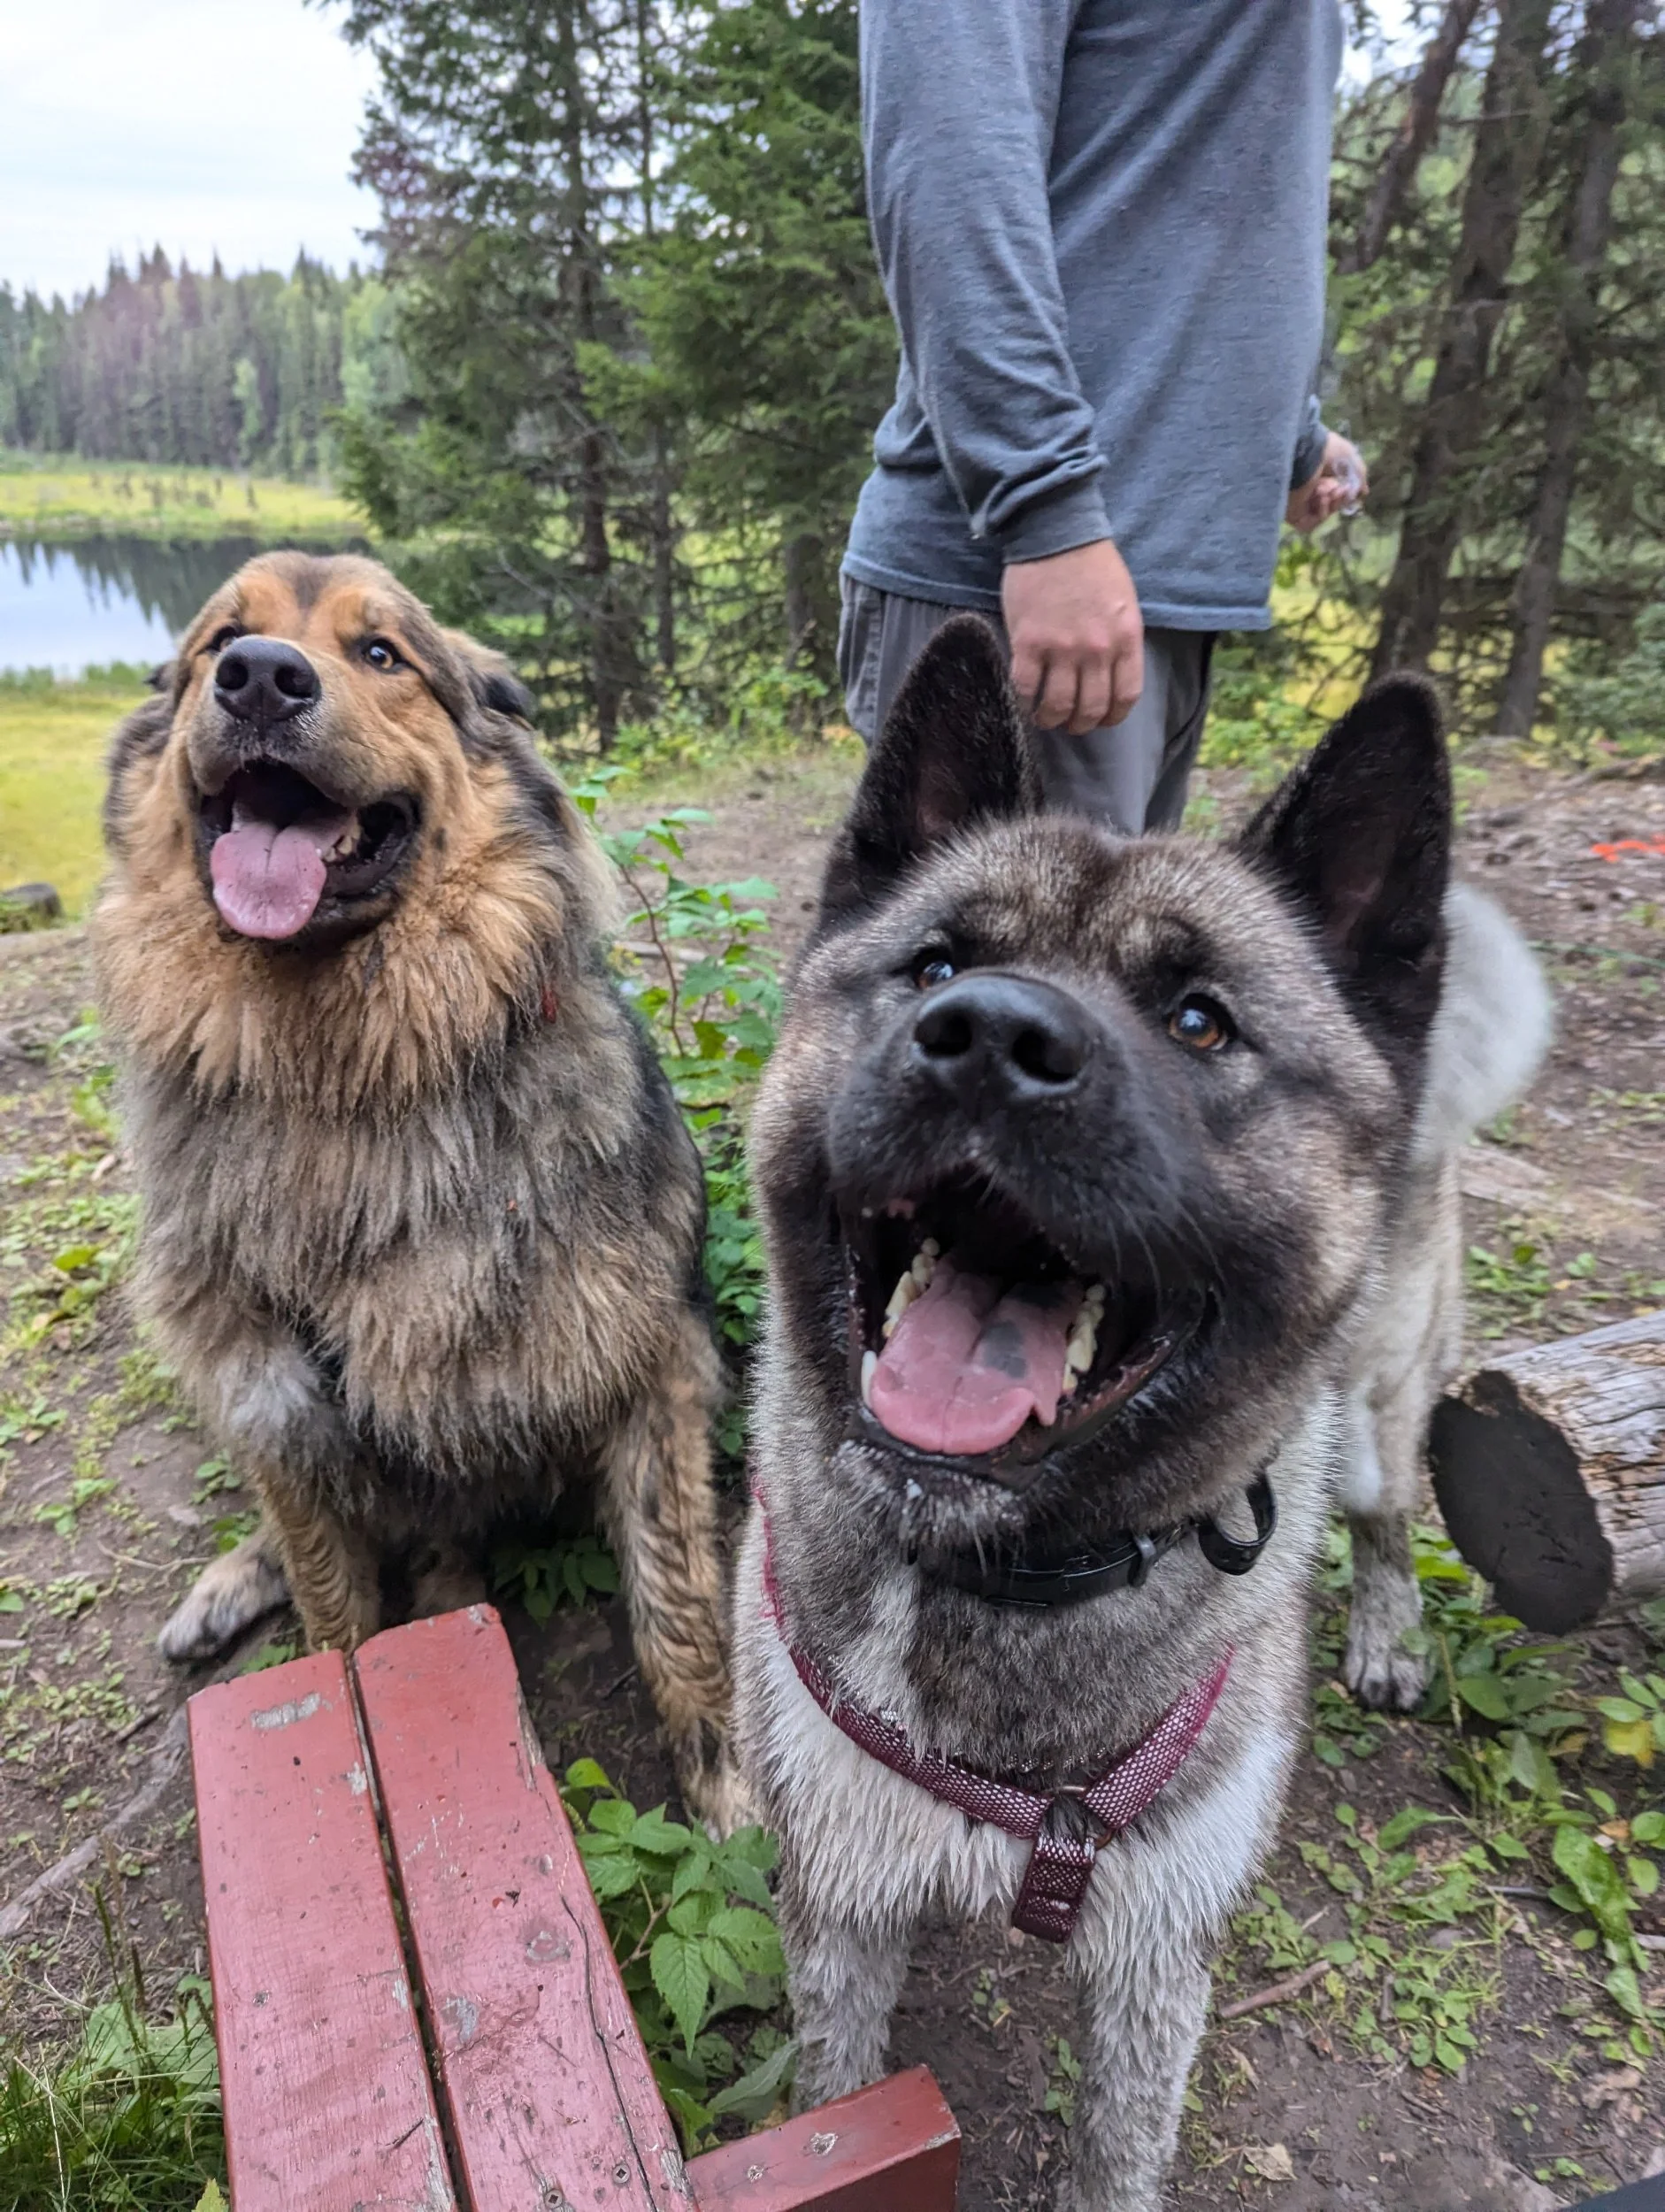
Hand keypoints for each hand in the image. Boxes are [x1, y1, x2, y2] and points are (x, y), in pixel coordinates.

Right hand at [1001, 539, 1143, 732]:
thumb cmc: (1092, 565)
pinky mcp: (1029, 643)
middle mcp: (1097, 650)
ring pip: (1058, 705)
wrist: (1056, 534)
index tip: (1100, 720)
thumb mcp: (1124, 603)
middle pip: (1091, 708)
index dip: (1111, 718)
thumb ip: (1120, 640)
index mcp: (1125, 639)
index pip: (1125, 697)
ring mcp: (1061, 649)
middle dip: (1080, 724)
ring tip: (1044, 717)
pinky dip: (1024, 700)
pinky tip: (1024, 698)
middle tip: (1069, 723)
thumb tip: (1108, 674)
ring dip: (1051, 719)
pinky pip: (1026, 687)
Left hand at [1286, 432, 1366, 533]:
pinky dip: (1321, 513)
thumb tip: (1362, 493)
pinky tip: (1321, 497)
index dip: (1343, 493)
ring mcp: (1297, 502)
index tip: (1348, 486)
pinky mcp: (1290, 513)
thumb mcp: (1351, 460)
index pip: (1332, 494)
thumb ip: (1358, 477)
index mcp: (1316, 476)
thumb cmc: (1328, 449)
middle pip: (1328, 506)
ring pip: (1321, 515)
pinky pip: (1309, 525)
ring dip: (1332, 503)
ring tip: (1328, 488)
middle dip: (1338, 497)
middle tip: (1339, 488)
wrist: (1308, 450)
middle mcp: (1305, 490)